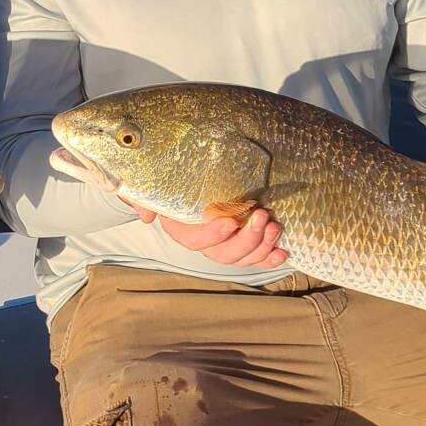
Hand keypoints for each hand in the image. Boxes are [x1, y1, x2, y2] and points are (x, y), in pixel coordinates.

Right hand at [50, 146, 287, 268]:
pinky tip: (284, 252)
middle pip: (223, 254)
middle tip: (263, 217)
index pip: (194, 240)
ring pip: (241, 257)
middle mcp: (203, 238)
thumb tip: (147, 215)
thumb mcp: (148, 180)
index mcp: (181, 226)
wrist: (181, 168)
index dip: (213, 235)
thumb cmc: (165, 172)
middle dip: (246, 240)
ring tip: (275, 226)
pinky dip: (271, 256)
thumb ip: (141, 195)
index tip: (230, 220)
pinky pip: (256, 256)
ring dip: (261, 246)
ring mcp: (225, 240)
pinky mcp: (243, 237)